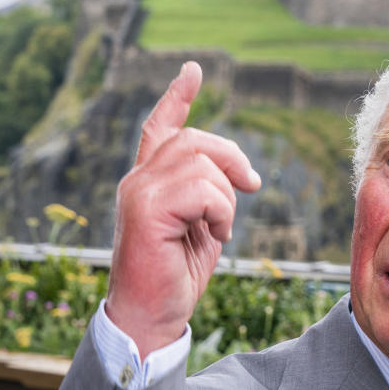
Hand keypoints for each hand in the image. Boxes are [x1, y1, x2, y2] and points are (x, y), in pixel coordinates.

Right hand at [105, 62, 261, 358]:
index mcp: (149, 181)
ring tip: (217, 228)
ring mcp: (138, 191)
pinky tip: (213, 235)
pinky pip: (203, 190)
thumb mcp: (201, 227)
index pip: (161, 127)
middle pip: (194, 140)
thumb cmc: (175, 278)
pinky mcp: (145, 209)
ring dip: (225, 198)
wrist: (150, 319)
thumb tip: (239, 174)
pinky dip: (220, 212)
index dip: (178, 97)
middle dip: (232, 158)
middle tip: (250, 185)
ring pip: (201, 164)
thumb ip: (209, 194)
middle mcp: (137, 180)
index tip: (193, 70)